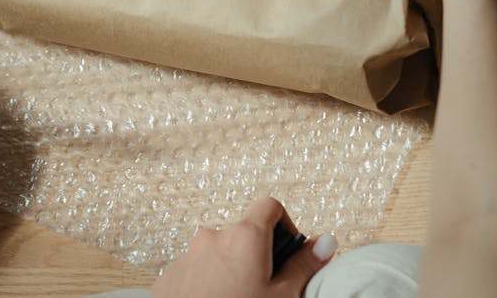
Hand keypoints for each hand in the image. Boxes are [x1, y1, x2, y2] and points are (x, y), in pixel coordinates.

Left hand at [152, 198, 336, 297]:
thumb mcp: (282, 297)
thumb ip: (304, 265)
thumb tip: (325, 242)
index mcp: (245, 237)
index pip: (270, 206)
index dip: (286, 225)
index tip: (290, 252)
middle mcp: (213, 237)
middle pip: (244, 233)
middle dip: (259, 256)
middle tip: (267, 288)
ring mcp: (188, 254)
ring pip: (220, 253)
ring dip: (233, 270)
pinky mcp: (171, 274)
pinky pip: (197, 269)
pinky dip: (210, 282)